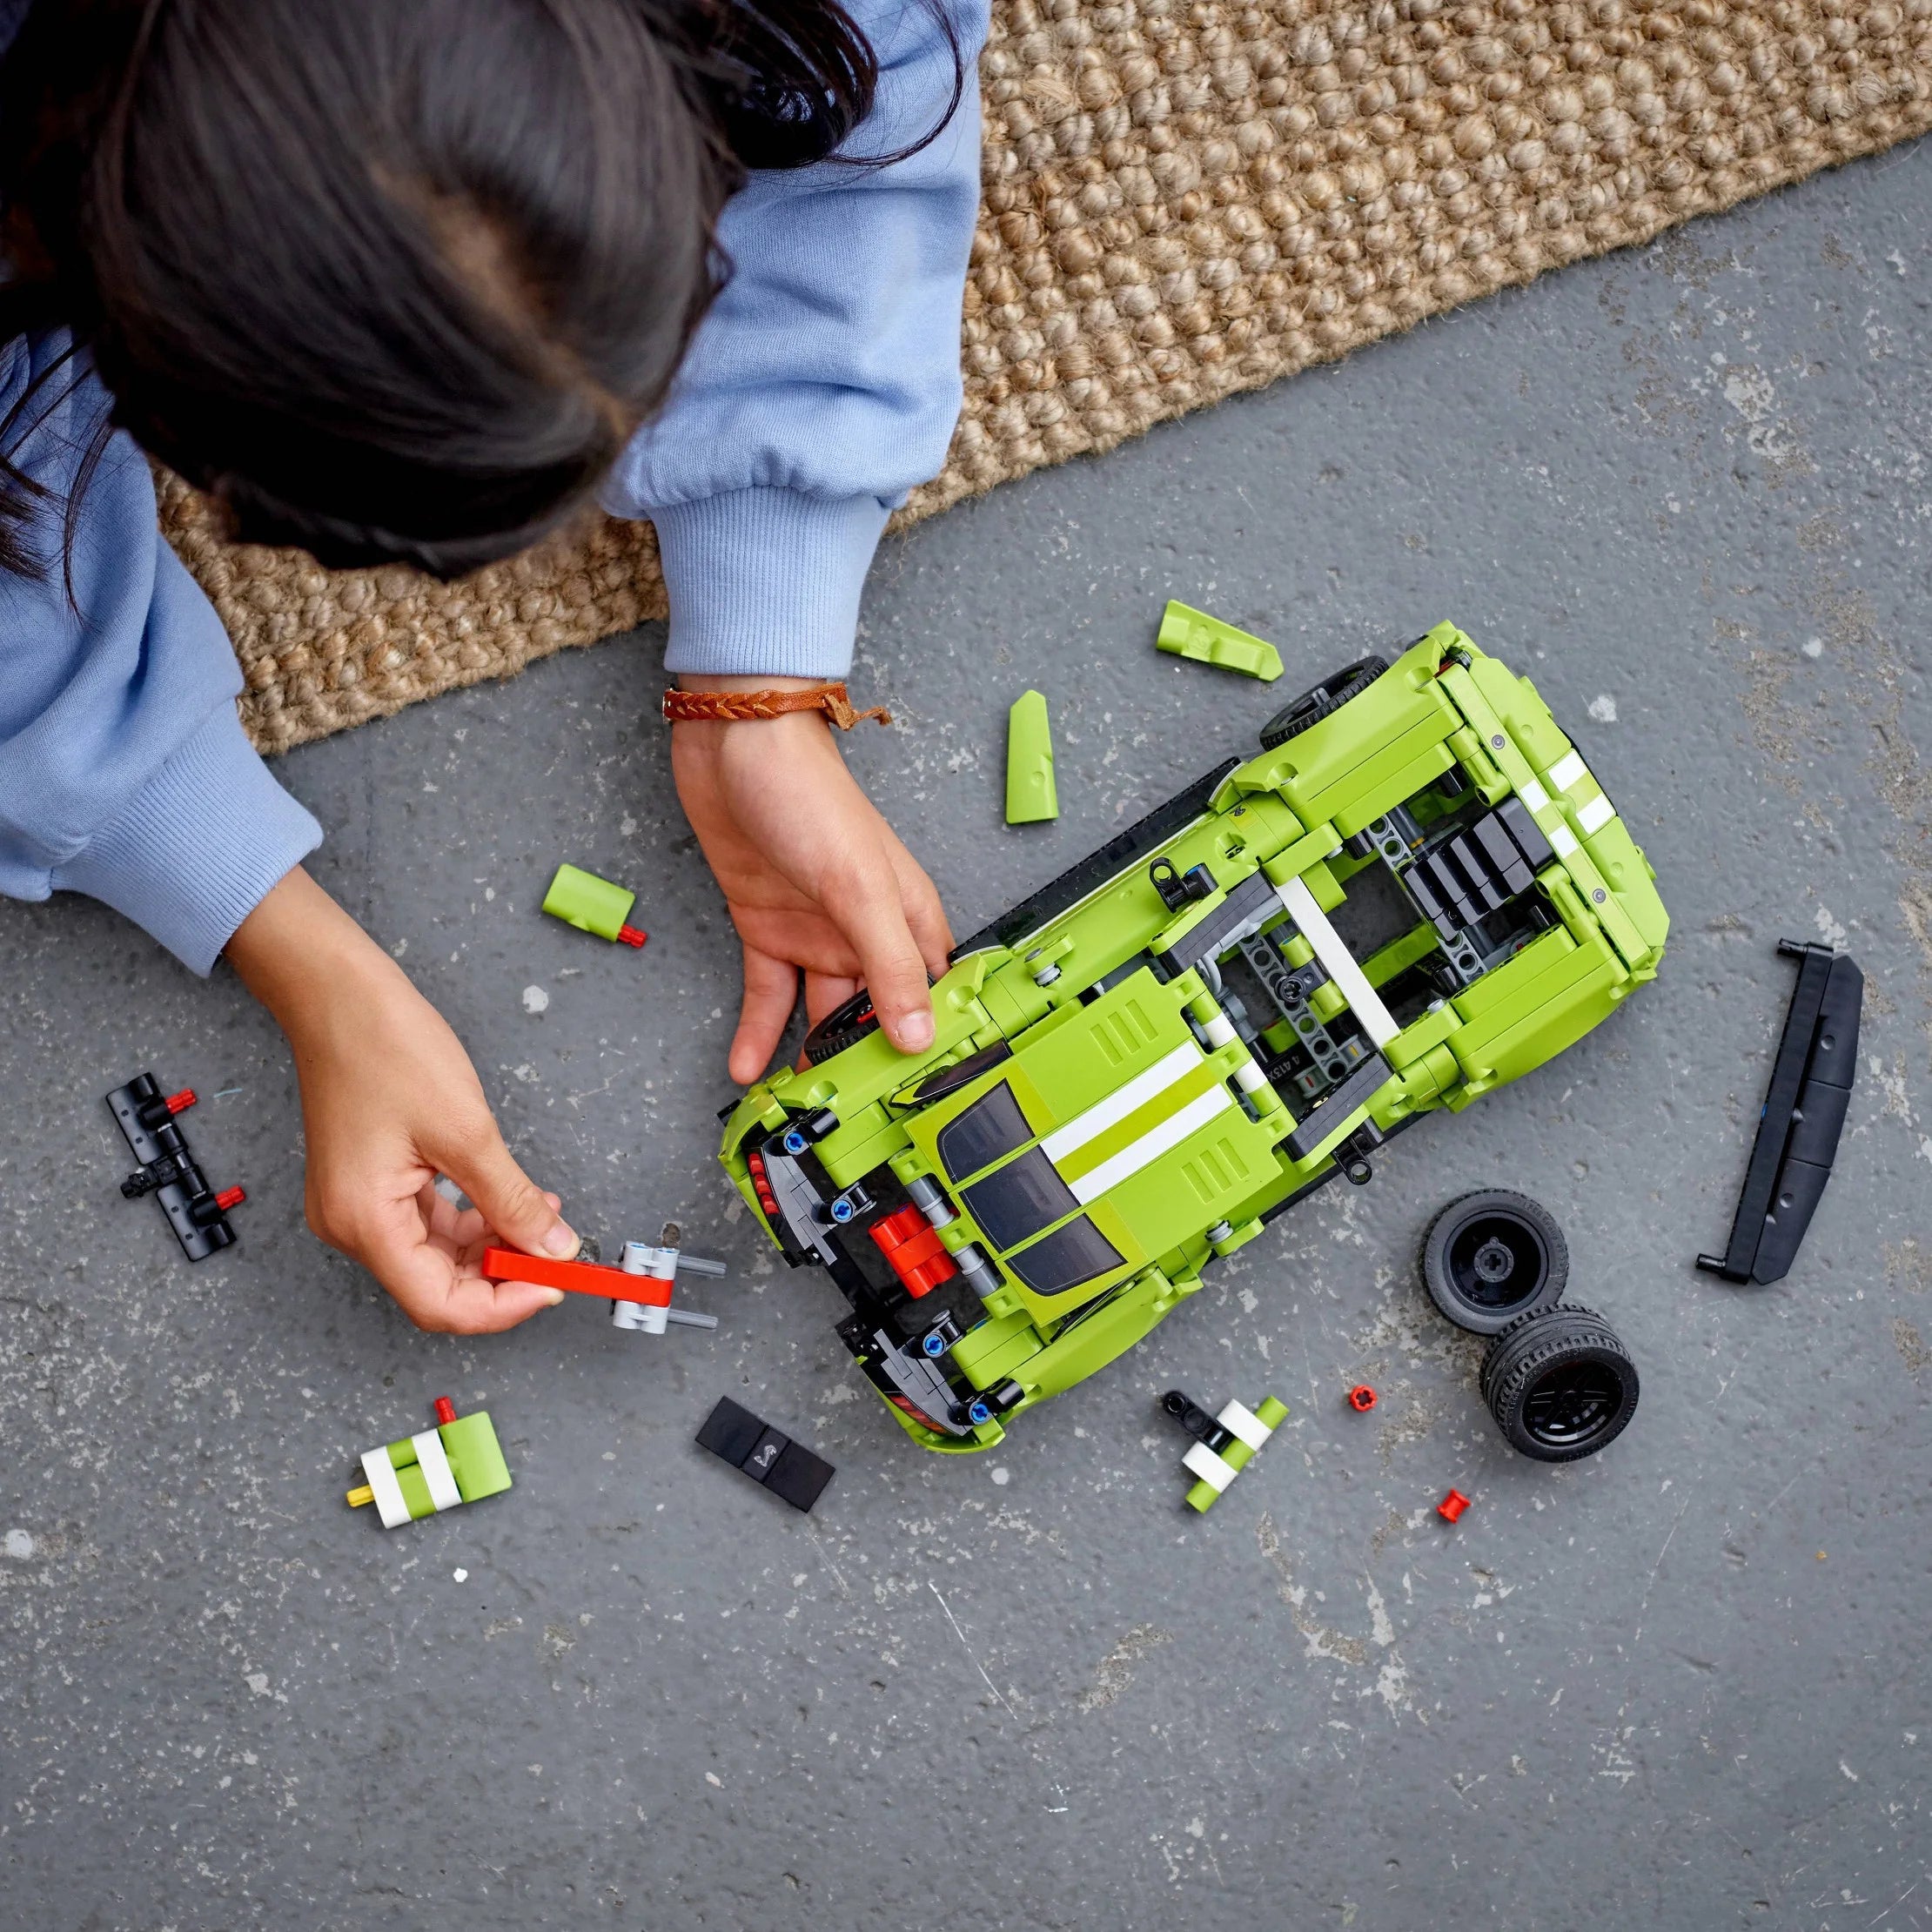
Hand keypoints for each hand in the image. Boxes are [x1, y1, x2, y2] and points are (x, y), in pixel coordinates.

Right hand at [225, 868, 577, 1331]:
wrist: (337, 995)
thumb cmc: (386, 1048)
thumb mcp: (467, 1131)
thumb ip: (511, 1200)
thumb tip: (552, 1248)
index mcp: (365, 1222)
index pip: (440, 1304)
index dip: (503, 1306)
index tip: (553, 1284)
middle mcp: (352, 1224)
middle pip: (438, 1284)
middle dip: (503, 1272)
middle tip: (557, 1248)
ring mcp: (359, 1204)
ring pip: (437, 1254)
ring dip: (493, 1242)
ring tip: (541, 1214)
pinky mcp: (371, 1183)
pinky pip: (428, 1221)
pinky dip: (472, 1217)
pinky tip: (509, 1198)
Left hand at [671, 678, 953, 1082]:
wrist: (735, 744)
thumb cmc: (810, 793)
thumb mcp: (858, 888)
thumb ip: (888, 966)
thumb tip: (916, 1034)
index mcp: (908, 917)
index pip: (933, 997)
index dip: (932, 1046)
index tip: (923, 1100)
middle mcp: (866, 931)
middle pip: (874, 1015)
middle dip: (863, 1067)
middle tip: (851, 1122)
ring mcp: (815, 931)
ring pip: (820, 1014)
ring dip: (807, 1059)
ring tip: (797, 1110)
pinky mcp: (766, 926)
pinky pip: (766, 994)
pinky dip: (756, 1031)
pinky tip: (746, 1067)